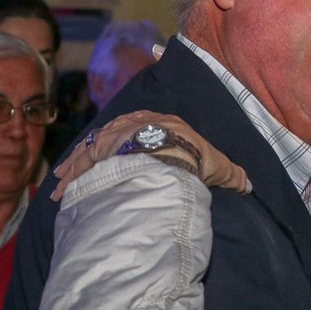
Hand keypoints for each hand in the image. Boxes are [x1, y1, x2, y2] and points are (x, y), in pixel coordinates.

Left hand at [52, 111, 249, 199]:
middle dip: (99, 152)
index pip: (144, 126)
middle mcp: (133, 123)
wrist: (169, 156)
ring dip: (77, 166)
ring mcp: (113, 135)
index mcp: (162, 122)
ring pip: (90, 149)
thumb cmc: (193, 157)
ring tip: (63, 182)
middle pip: (112, 136)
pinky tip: (60, 187)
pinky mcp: (98, 150)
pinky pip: (79, 163)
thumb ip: (231, 175)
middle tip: (88, 168)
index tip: (124, 151)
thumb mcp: (218, 165)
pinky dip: (70, 174)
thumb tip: (249, 184)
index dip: (132, 139)